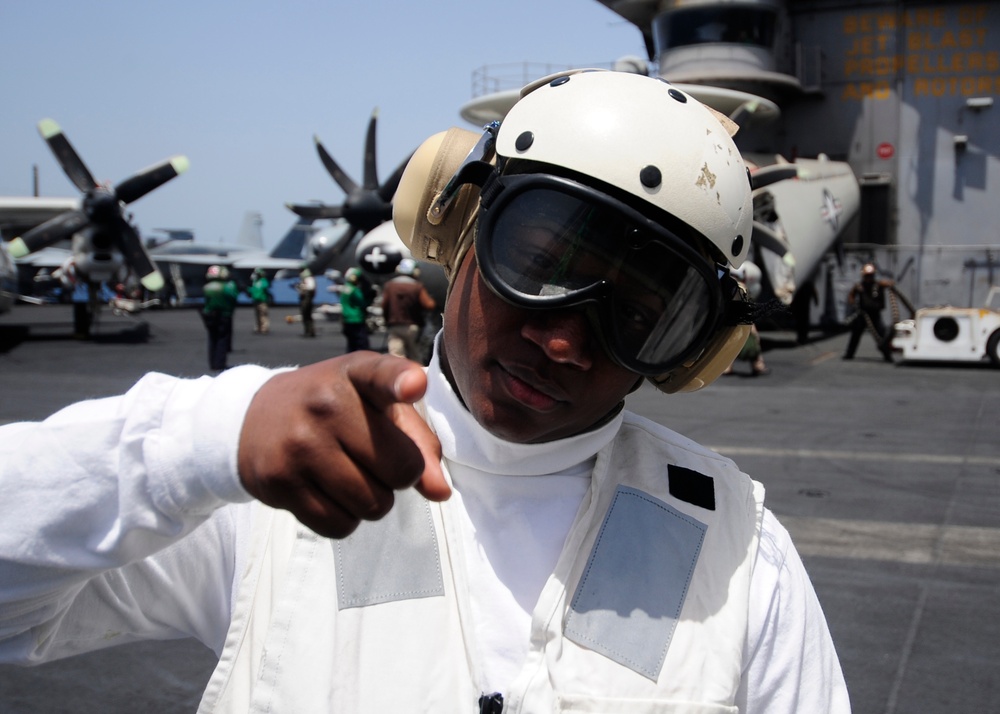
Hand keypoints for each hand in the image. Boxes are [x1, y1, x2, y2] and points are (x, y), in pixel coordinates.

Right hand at [237, 352, 448, 537]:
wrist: (252, 418)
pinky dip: (345, 518)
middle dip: (398, 475)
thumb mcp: (376, 404)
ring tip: (350, 473)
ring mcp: (299, 445)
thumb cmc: (334, 408)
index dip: (400, 381)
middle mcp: (325, 404)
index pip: (382, 375)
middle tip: (373, 459)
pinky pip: (340, 526)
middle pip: (401, 470)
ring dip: (373, 500)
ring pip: (373, 505)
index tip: (412, 386)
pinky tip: (328, 491)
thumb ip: (418, 441)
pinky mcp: (278, 483)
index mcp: (355, 374)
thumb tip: (440, 492)